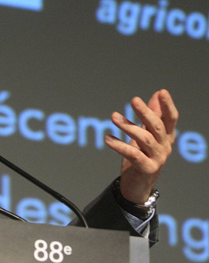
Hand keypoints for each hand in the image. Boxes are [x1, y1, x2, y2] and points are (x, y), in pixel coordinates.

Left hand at [105, 89, 177, 203]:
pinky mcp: (146, 169)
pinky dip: (119, 145)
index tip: (162, 92)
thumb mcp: (146, 134)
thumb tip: (156, 95)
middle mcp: (164, 147)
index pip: (171, 119)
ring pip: (145, 139)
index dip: (167, 106)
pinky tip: (107, 138)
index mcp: (165, 137)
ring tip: (114, 116)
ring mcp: (157, 159)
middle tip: (134, 100)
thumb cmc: (142, 157)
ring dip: (129, 126)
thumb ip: (151, 116)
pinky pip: (133, 154)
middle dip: (146, 112)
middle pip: (158, 127)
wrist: (137, 186)